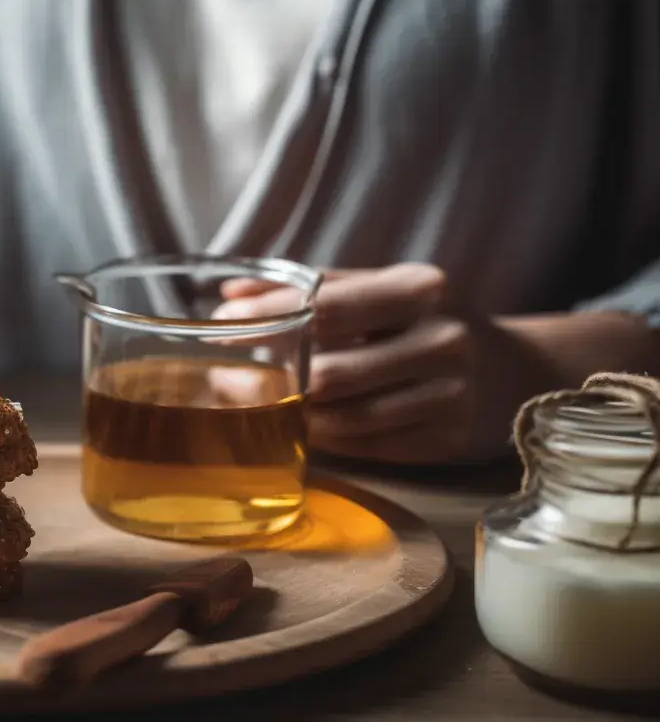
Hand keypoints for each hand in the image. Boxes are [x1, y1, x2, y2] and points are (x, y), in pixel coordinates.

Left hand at [215, 264, 482, 463]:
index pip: (327, 304)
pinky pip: (365, 446)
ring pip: (344, 418)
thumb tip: (233, 292)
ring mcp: (449, 396)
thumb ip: (311, 286)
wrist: (512, 371)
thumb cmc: (424, 323)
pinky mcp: (446, 441)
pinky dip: (323, 438)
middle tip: (223, 376)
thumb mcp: (382, 289)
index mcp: (421, 289)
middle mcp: (442, 341)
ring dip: (289, 415)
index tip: (222, 321)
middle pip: (331, 372)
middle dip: (268, 378)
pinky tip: (296, 426)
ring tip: (251, 402)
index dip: (269, 315)